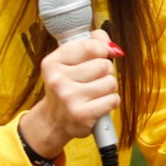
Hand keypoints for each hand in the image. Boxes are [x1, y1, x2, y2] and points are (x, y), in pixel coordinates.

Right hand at [21, 28, 119, 157]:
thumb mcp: (70, 63)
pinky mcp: (82, 114)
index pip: (90, 46)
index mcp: (52, 63)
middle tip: (92, 81)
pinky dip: (111, 102)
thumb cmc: (67, 88)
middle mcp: (58, 80)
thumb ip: (90, 44)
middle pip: (104, 65)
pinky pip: (113, 99)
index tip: (100, 55)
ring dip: (109, 88)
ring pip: (111, 82)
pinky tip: (97, 105)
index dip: (102, 50)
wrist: (54, 121)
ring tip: (94, 94)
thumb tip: (111, 44)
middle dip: (105, 72)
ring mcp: (69, 98)